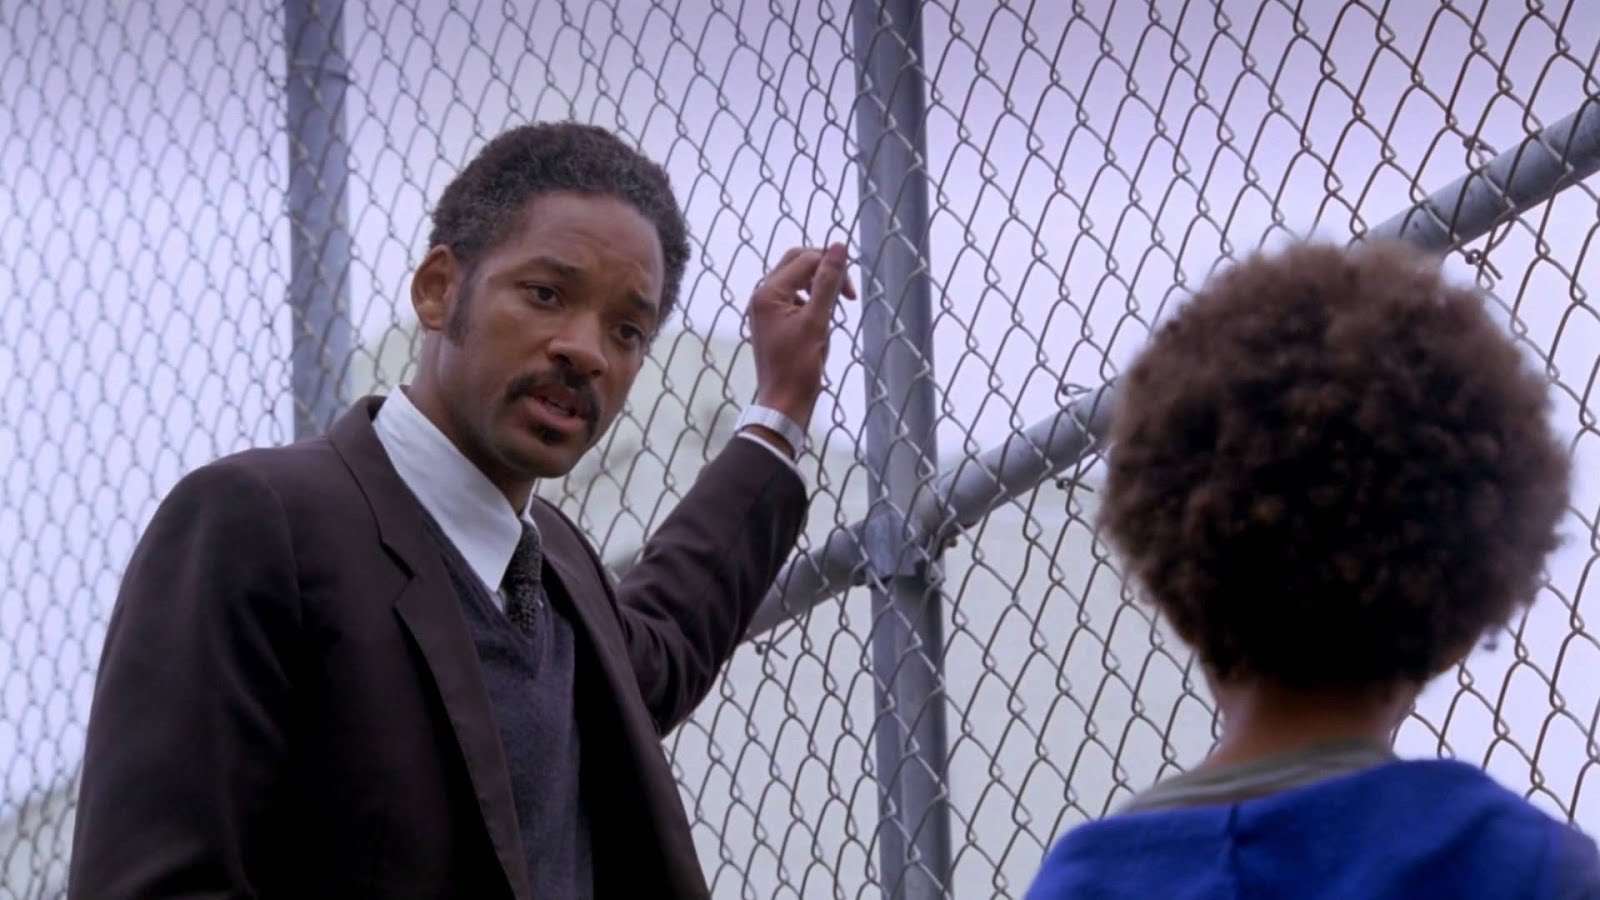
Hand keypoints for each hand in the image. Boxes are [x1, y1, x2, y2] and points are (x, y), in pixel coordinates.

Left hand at [747, 243, 856, 434]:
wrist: (783, 404)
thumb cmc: (798, 368)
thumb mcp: (817, 321)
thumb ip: (828, 282)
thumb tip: (840, 246)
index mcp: (767, 293)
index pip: (804, 259)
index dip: (832, 267)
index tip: (852, 294)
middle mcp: (761, 296)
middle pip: (797, 262)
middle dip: (824, 271)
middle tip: (847, 294)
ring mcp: (765, 308)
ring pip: (796, 279)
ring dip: (819, 287)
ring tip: (834, 311)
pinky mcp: (772, 320)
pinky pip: (794, 297)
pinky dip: (811, 302)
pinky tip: (821, 324)